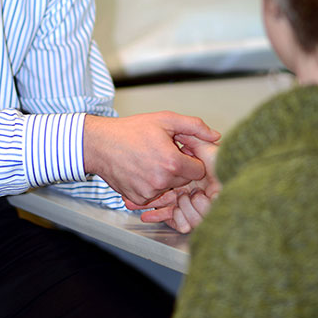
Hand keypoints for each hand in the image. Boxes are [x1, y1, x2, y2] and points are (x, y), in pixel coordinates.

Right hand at [83, 112, 219, 205]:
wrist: (100, 144)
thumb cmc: (130, 130)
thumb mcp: (165, 120)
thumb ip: (194, 127)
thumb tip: (216, 136)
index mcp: (172, 162)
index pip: (199, 170)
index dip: (191, 159)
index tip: (181, 151)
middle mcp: (162, 181)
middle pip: (185, 180)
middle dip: (179, 168)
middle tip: (163, 153)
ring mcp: (149, 192)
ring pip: (170, 188)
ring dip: (165, 177)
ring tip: (151, 160)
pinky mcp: (138, 198)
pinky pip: (155, 195)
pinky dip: (151, 185)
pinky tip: (142, 170)